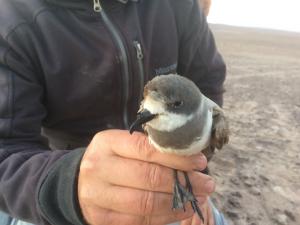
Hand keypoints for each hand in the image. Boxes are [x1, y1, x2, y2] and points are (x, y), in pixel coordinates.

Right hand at [78, 130, 214, 224]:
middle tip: (207, 183)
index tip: (200, 162)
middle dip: (183, 181)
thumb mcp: (123, 146)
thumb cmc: (111, 160)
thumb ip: (150, 149)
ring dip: (179, 202)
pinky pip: (140, 221)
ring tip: (199, 197)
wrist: (79, 183)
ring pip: (146, 203)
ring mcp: (98, 196)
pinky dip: (165, 216)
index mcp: (107, 142)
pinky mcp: (101, 219)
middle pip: (148, 177)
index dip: (177, 157)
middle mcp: (99, 168)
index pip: (147, 149)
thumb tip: (190, 158)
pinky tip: (181, 210)